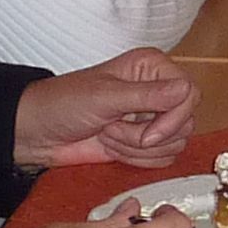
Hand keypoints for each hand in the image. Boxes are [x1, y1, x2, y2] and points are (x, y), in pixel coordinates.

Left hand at [16, 49, 199, 168]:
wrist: (38, 133)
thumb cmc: (61, 104)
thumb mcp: (105, 97)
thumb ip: (148, 95)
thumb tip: (185, 90)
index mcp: (151, 68)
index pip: (189, 93)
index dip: (174, 118)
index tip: (149, 133)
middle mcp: (156, 90)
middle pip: (186, 122)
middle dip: (148, 135)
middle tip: (114, 128)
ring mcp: (150, 117)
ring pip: (174, 143)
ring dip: (137, 148)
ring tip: (108, 134)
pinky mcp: (143, 140)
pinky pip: (161, 158)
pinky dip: (136, 159)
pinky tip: (112, 146)